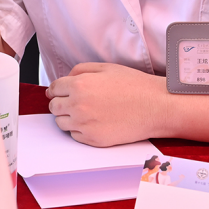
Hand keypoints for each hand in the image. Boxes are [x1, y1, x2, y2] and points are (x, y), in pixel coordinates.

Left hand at [47, 63, 170, 145]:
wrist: (155, 107)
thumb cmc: (134, 86)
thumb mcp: (106, 67)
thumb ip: (80, 70)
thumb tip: (63, 80)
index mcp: (79, 85)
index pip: (54, 89)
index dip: (56, 90)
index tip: (58, 92)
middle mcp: (78, 105)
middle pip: (54, 107)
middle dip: (61, 103)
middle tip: (74, 102)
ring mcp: (84, 124)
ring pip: (61, 123)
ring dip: (68, 117)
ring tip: (86, 112)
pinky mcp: (93, 140)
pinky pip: (74, 135)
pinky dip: (79, 130)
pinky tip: (94, 122)